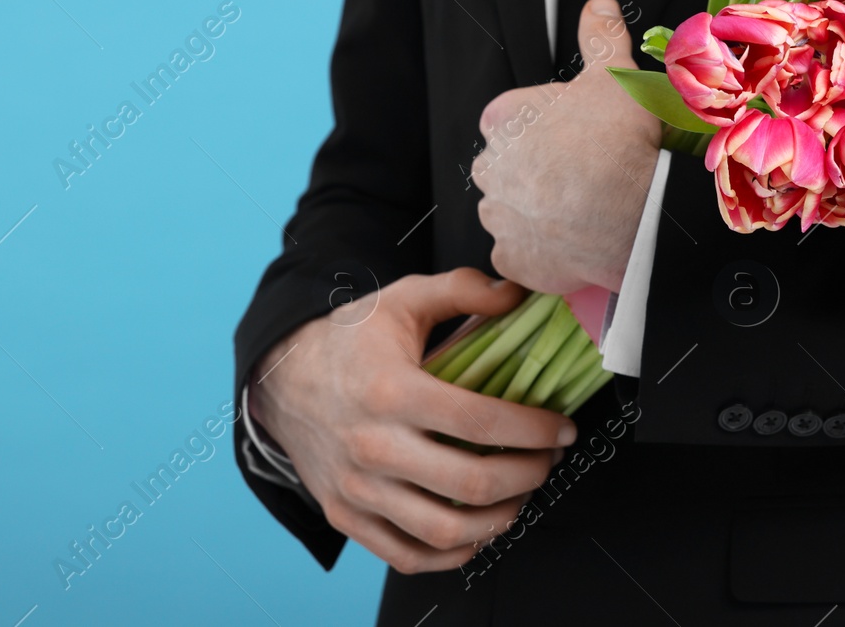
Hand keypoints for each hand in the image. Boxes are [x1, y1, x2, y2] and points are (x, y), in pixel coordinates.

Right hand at [247, 267, 576, 574]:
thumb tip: (517, 295)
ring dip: (500, 519)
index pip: (480, 423)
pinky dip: (454, 553)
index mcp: (391, 391)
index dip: (535, 430)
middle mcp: (372, 446)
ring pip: (445, 530)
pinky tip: (479, 529)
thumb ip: (463, 289)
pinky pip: (408, 555)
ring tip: (521, 494)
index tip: (563, 428)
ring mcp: (357, 489)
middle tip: (549, 460)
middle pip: (470, 484)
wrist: (281, 379)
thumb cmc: (350, 340)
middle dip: (529, 475)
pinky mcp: (345, 516)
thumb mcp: (403, 299)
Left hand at [471, 0, 662, 294]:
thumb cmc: (617, 140)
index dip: (546, 128)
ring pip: (510, 210)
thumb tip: (599, 5)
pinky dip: (540, 250)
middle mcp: (489, 168)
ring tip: (580, 209)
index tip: (575, 136)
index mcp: (502, 120)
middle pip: (506, 166)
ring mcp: (498, 216)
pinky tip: (570, 241)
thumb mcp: (614, 74)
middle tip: (582, 174)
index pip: (511, 120)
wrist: (632, 211)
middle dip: (535, 171)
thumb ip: (601, 36)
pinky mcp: (512, 258)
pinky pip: (519, 253)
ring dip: (536, 211)